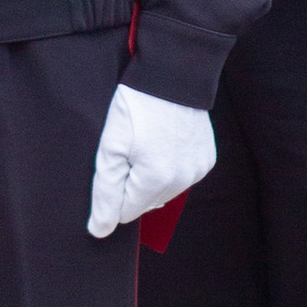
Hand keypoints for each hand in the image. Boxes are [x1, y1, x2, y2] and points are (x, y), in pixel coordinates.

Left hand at [86, 82, 214, 236]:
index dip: (115, 188)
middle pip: (146, 203)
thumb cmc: (137, 107)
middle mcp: (181, 181)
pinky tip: (166, 142)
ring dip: (153, 177)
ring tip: (149, 143)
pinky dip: (171, 166)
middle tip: (131, 149)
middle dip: (134, 183)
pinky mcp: (206, 160)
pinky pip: (182, 177)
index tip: (117, 161)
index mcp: (155, 180)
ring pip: (165, 192)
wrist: (173, 75)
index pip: (125, 213)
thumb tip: (99, 231)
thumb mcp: (110, 146)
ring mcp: (197, 171)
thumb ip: (105, 194)